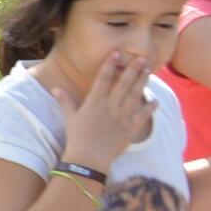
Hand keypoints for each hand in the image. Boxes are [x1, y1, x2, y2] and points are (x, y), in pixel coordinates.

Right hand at [51, 51, 153, 174]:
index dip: (111, 65)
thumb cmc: (77, 137)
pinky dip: (150, 108)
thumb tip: (55, 89)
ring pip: (135, 95)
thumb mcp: (70, 117)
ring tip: (148, 71)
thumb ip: (65, 101)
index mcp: (95, 102)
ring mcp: (122, 116)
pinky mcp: (131, 128)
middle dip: (133, 69)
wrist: (88, 158)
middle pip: (124, 83)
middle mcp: (110, 106)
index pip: (104, 79)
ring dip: (142, 82)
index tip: (117, 53)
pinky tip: (155, 100)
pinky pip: (143, 115)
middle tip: (142, 58)